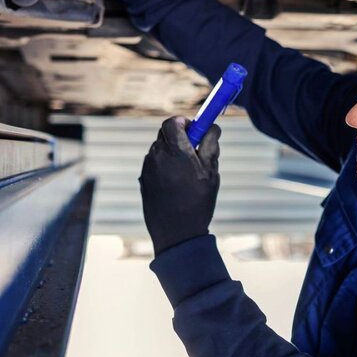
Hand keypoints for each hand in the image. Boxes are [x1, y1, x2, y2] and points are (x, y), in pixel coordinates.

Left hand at [139, 117, 220, 254]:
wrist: (177, 234)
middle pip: (164, 134)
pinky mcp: (143, 181)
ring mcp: (147, 169)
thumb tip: (212, 127)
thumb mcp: (211, 173)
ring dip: (172, 153)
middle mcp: (156, 156)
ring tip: (187, 173)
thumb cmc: (197, 202)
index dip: (184, 122)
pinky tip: (176, 185)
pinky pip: (154, 165)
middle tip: (194, 149)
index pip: (172, 122)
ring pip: (159, 150)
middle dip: (179, 137)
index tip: (194, 129)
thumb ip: (211, 145)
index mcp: (175, 150)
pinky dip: (164, 167)